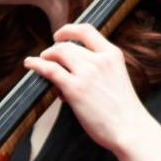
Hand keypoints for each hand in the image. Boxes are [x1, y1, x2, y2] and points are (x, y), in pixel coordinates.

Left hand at [23, 23, 148, 152]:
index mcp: (113, 55)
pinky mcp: (75, 89)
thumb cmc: (125, 111)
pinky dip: (36, 64)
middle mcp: (100, 60)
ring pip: (58, 53)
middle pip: (68, 45)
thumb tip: (75, 69)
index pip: (87, 31)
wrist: (131, 129)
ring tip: (40, 61)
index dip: (69, 30)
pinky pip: (50, 70)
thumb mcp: (117, 78)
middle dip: (55, 49)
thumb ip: (101, 68)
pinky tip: (29, 64)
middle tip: (48, 57)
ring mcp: (87, 73)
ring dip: (46, 56)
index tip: (59, 35)